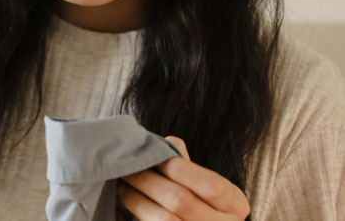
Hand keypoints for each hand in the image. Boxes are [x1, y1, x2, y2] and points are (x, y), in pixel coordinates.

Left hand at [116, 136, 249, 219]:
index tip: (155, 156)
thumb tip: (166, 143)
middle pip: (181, 201)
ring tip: (122, 185)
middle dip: (148, 181)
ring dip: (136, 200)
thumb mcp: (204, 181)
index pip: (210, 185)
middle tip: (127, 168)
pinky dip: (136, 216)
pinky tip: (125, 204)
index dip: (180, 168)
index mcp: (234, 205)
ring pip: (165, 220)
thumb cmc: (200, 199)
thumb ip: (186, 163)